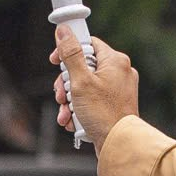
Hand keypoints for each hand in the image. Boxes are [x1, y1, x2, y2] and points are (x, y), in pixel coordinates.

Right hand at [50, 27, 139, 148]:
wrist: (119, 144)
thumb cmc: (103, 113)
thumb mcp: (80, 80)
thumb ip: (71, 54)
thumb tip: (64, 30)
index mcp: (115, 61)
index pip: (88, 43)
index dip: (69, 50)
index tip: (55, 61)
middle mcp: (120, 72)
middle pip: (83, 67)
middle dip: (66, 83)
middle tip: (62, 94)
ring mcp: (118, 89)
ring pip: (84, 86)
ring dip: (70, 99)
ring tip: (66, 111)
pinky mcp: (114, 104)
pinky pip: (91, 100)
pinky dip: (79, 109)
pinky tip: (73, 121)